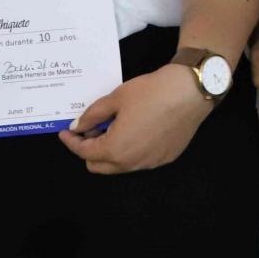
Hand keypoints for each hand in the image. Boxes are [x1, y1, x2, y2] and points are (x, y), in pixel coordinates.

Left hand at [58, 65, 212, 173]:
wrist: (191, 91)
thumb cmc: (151, 92)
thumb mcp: (116, 98)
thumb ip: (92, 116)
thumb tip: (78, 127)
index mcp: (114, 149)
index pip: (83, 152)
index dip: (71, 141)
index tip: (67, 131)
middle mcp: (131, 163)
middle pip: (99, 166)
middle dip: (89, 150)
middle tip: (92, 129)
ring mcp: (150, 163)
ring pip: (120, 165)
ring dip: (111, 151)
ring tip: (116, 127)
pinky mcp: (166, 158)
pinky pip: (140, 160)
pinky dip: (131, 150)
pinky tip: (139, 129)